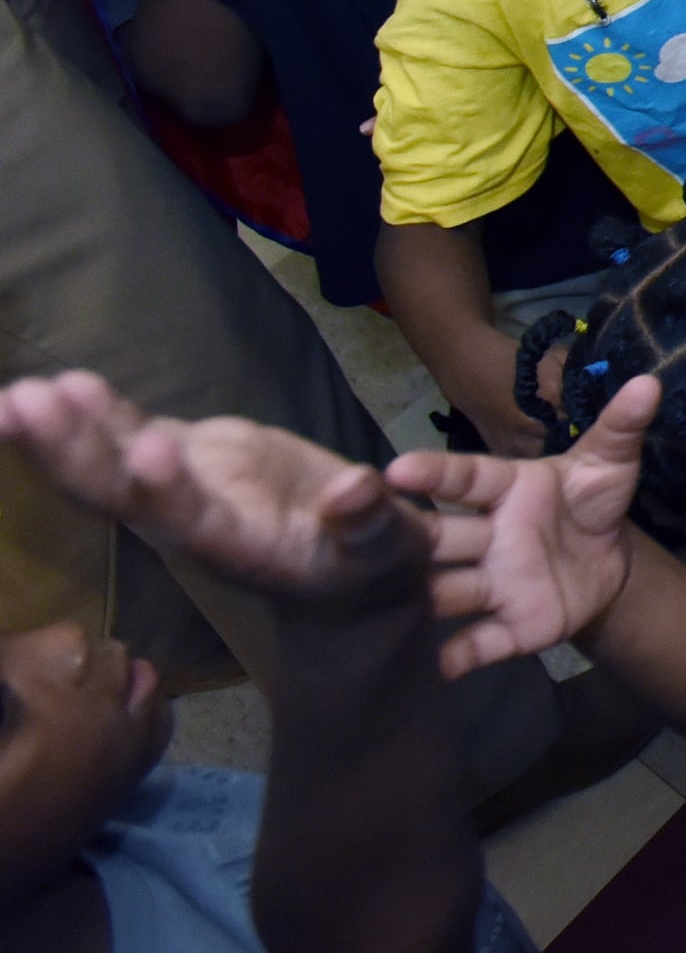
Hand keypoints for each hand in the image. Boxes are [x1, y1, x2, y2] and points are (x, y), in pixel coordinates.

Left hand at [0, 372, 424, 612]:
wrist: (340, 566)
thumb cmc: (369, 566)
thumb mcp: (383, 551)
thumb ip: (368, 524)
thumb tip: (355, 488)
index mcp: (239, 547)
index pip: (191, 520)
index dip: (168, 489)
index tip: (149, 445)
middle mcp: (191, 524)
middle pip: (120, 493)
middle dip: (72, 455)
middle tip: (25, 409)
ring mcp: (179, 490)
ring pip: (107, 466)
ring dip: (60, 435)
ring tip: (18, 395)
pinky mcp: (185, 460)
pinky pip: (129, 437)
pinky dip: (97, 414)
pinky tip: (64, 385)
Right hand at [381, 378, 654, 673]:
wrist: (609, 562)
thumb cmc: (591, 502)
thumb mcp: (610, 464)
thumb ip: (621, 427)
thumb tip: (648, 384)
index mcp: (505, 490)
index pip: (465, 478)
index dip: (434, 472)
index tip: (395, 470)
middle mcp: (486, 537)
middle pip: (438, 537)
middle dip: (404, 536)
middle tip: (357, 534)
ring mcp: (494, 584)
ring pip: (446, 590)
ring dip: (418, 597)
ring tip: (376, 603)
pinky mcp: (510, 626)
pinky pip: (478, 643)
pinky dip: (458, 656)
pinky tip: (434, 667)